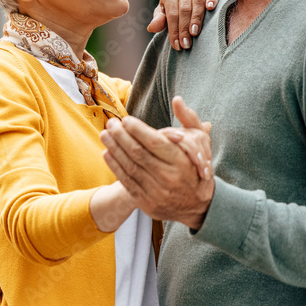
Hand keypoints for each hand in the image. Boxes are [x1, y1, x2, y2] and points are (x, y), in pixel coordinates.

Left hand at [100, 111, 213, 228]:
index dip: (138, 130)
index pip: (155, 142)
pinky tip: (107, 153)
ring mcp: (157, 192)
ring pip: (130, 167)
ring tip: (104, 134)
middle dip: (121, 136)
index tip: (126, 119)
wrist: (198, 207)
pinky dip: (115, 167)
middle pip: (139, 153)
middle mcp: (169, 178)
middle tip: (111, 123)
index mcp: (182, 162)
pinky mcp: (147, 203)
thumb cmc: (196, 167)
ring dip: (114, 149)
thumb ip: (189, 119)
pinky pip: (127, 182)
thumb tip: (176, 99)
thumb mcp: (201, 142)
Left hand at [147, 0, 219, 50]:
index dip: (174, 30)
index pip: (171, 13)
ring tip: (195, 32)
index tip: (177, 45)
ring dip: (196, 18)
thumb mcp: (165, 12)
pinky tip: (211, 8)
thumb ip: (159, 20)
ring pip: (197, 1)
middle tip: (186, 44)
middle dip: (184, 28)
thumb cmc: (176, 6)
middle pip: (184, 9)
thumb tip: (151, 28)